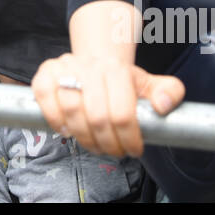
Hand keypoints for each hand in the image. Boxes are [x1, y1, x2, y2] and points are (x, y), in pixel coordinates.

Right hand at [31, 53, 184, 157]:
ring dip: (84, 138)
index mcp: (117, 70)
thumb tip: (164, 105)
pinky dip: (54, 119)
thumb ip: (169, 92)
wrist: (96, 63)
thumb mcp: (149, 84)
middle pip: (97, 118)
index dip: (128, 139)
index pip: (122, 113)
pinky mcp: (46, 72)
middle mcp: (89, 66)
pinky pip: (45, 97)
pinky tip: (68, 130)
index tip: (133, 149)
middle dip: (107, 144)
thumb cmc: (121, 81)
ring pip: (71, 112)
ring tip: (95, 145)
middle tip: (114, 151)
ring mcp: (65, 68)